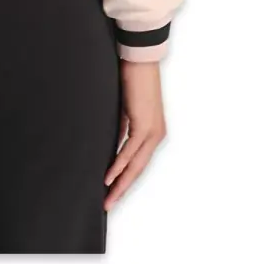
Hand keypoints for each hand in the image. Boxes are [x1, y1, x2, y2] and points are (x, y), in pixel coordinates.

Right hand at [104, 60, 165, 209]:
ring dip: (120, 183)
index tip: (112, 192)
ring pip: (135, 165)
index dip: (126, 179)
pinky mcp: (144, 125)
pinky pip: (130, 151)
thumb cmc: (131, 78)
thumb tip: (112, 145)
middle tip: (108, 204)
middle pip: (138, 169)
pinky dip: (119, 166)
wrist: (139, 59)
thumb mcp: (125, 109)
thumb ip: (122, 128)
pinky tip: (108, 178)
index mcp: (153, 132)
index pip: (138, 162)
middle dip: (122, 189)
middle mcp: (156, 135)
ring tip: (107, 198)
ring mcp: (152, 132)